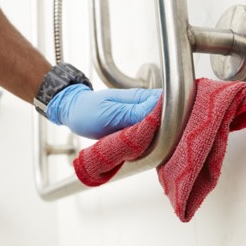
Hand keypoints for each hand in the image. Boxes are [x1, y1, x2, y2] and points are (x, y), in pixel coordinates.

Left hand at [46, 84, 160, 138]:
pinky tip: (141, 149)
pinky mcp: (134, 126)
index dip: (172, 119)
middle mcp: (143, 105)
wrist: (74, 113)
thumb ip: (134, 112)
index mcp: (140, 97)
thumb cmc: (88, 111)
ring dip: (155, 139)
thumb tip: (158, 110)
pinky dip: (145, 142)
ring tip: (146, 148)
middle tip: (153, 144)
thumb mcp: (110, 113)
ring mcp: (140, 116)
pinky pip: (147, 134)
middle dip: (165, 132)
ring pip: (158, 128)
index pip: (167, 104)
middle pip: (166, 118)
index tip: (167, 134)